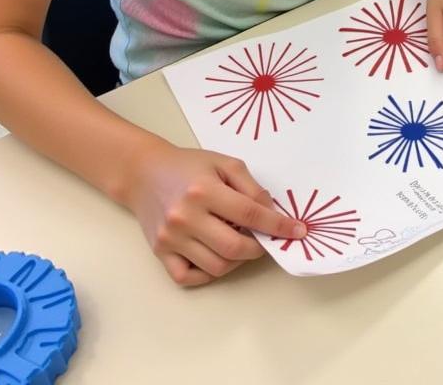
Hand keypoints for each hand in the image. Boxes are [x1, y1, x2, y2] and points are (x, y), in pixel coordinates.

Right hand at [123, 139, 306, 286]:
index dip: (278, 226)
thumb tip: (273, 213)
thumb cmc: (189, 166)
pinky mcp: (159, 253)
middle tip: (264, 239)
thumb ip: (251, 187)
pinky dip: (207, 273)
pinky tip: (216, 255)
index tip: (298, 231)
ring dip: (237, 261)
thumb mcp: (225, 164)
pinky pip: (188, 278)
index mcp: (205, 190)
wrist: (144, 172)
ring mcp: (170, 239)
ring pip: (215, 266)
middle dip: (258, 247)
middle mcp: (186, 217)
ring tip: (239, 242)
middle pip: (234, 248)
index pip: (250, 214)